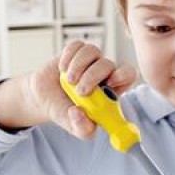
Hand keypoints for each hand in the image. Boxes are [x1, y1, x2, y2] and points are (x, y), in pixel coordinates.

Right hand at [0, 41, 136, 137]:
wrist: (45, 101)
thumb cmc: (68, 114)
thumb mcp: (77, 129)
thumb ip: (82, 128)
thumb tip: (79, 113)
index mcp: (112, 91)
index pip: (129, 75)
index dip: (124, 75)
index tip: (110, 82)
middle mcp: (104, 73)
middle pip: (108, 64)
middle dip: (93, 76)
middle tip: (80, 91)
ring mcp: (90, 61)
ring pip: (92, 51)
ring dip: (78, 66)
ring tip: (69, 81)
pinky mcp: (75, 52)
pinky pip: (77, 45)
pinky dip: (68, 56)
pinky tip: (62, 69)